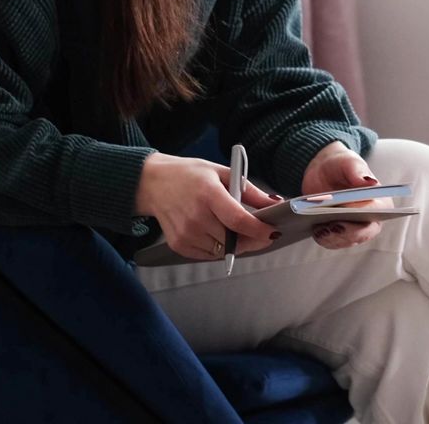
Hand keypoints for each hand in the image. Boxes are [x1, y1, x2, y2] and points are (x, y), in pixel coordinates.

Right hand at [135, 152, 279, 261]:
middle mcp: (195, 216)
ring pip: (222, 251)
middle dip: (252, 239)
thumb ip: (251, 191)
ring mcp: (185, 233)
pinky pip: (208, 255)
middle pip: (233, 240)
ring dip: (236, 245)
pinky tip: (218, 234)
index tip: (273, 232)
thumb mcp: (222, 173)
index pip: (238, 220)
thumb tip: (275, 203)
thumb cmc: (189, 175)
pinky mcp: (179, 245)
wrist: (153, 183)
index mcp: (208, 193)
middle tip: (261, 233)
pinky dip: (219, 248)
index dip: (259, 230)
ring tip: (237, 230)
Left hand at [300, 140, 385, 250]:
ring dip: (332, 237)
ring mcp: (355, 229)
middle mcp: (371, 218)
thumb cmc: (341, 165)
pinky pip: (334, 242)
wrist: (324, 171)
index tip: (345, 213)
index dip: (361, 215)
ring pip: (346, 241)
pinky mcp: (340, 234)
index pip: (375, 213)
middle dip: (345, 232)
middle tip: (329, 226)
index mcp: (380, 201)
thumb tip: (370, 181)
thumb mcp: (348, 162)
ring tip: (319, 227)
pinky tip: (315, 230)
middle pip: (362, 233)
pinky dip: (324, 239)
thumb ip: (358, 171)